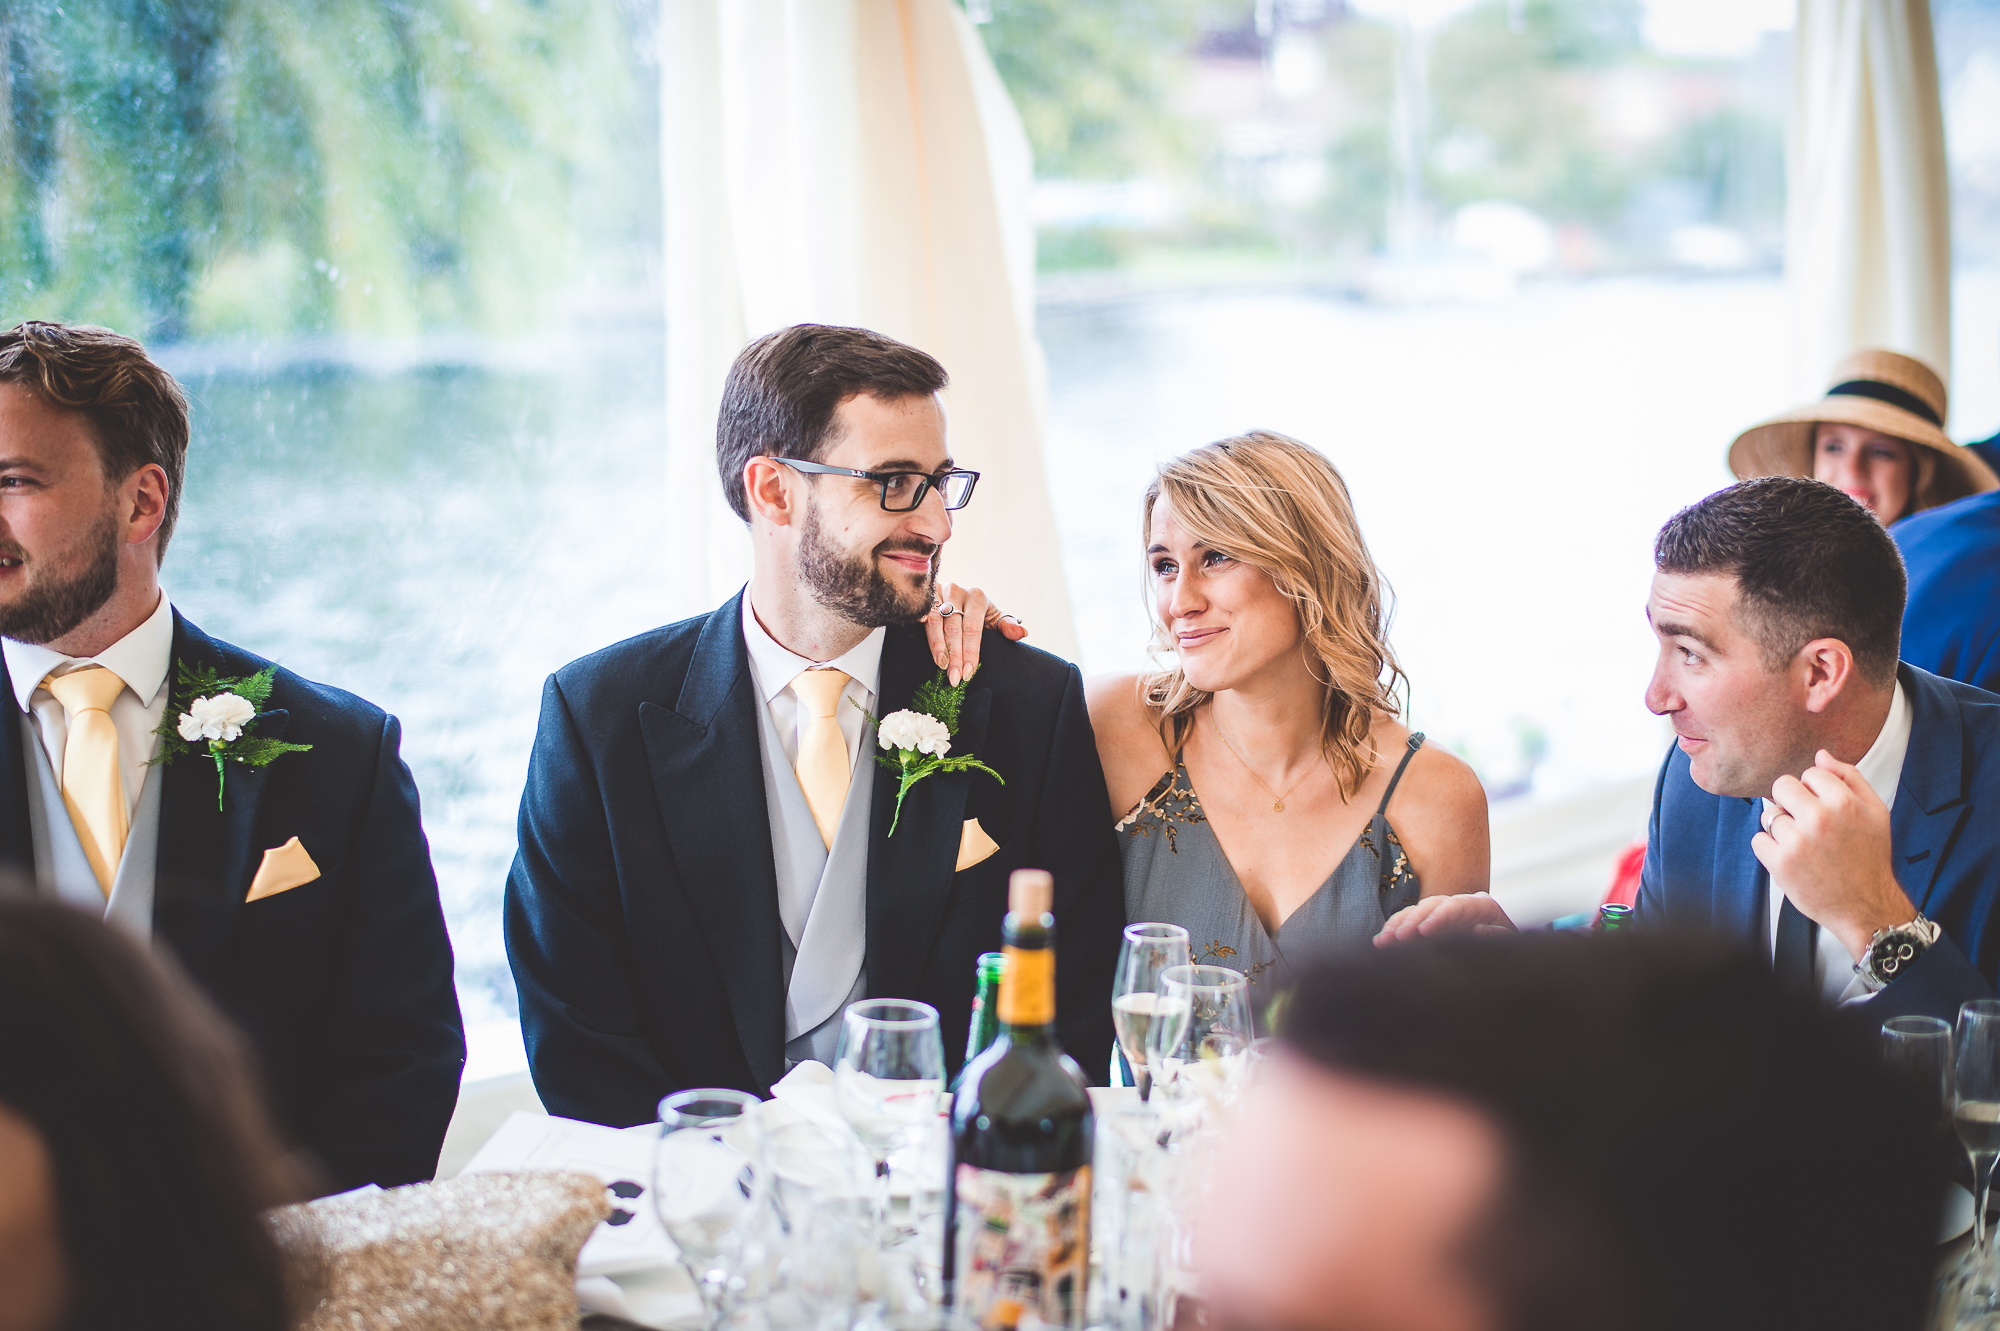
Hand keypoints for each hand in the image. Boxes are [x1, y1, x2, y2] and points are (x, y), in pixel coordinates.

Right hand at [923, 582, 1027, 685]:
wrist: (962, 598)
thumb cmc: (980, 614)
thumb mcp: (995, 619)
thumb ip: (1007, 626)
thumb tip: (1022, 633)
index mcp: (977, 597)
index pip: (973, 629)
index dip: (970, 652)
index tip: (968, 673)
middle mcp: (957, 591)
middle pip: (954, 628)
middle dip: (954, 655)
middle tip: (954, 678)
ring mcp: (939, 591)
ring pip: (936, 621)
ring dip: (937, 646)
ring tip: (941, 666)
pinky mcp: (925, 594)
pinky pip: (922, 609)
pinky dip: (921, 619)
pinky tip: (920, 632)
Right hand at [1373, 892, 1515, 946]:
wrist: (1509, 970)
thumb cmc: (1512, 958)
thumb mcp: (1510, 948)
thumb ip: (1497, 938)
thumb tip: (1478, 930)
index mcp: (1483, 906)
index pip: (1457, 906)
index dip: (1439, 917)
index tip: (1423, 932)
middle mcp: (1462, 905)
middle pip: (1433, 905)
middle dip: (1413, 920)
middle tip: (1398, 938)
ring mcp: (1445, 914)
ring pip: (1417, 911)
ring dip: (1398, 926)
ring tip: (1383, 942)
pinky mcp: (1432, 925)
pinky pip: (1409, 923)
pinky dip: (1395, 931)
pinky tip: (1381, 942)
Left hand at [1751, 749, 1912, 960]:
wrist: (1865, 904)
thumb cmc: (1869, 857)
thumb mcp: (1875, 811)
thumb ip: (1849, 777)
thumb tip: (1821, 755)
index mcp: (1843, 802)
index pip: (1809, 772)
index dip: (1814, 790)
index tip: (1824, 808)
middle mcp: (1819, 819)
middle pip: (1781, 786)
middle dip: (1791, 802)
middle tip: (1807, 824)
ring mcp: (1797, 842)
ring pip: (1769, 815)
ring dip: (1782, 828)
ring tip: (1805, 846)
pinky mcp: (1780, 863)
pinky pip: (1758, 840)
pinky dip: (1770, 849)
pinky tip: (1792, 859)